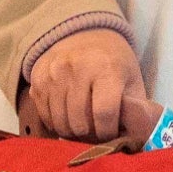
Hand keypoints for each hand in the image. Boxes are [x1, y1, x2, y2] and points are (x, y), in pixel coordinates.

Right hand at [20, 28, 145, 141]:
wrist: (85, 35)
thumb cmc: (114, 63)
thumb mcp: (133, 79)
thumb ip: (135, 108)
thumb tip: (134, 136)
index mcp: (106, 68)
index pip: (104, 113)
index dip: (107, 131)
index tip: (110, 134)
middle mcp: (76, 68)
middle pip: (79, 122)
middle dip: (90, 134)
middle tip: (96, 131)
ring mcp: (53, 73)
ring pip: (60, 123)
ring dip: (73, 132)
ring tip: (84, 125)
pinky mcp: (37, 80)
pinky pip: (45, 117)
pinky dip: (57, 123)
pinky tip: (69, 116)